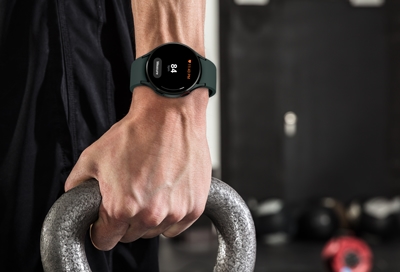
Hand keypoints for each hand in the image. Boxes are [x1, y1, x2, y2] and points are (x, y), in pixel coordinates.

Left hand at [65, 86, 210, 249]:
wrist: (170, 115)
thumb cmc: (136, 133)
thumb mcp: (92, 156)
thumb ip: (77, 185)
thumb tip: (76, 200)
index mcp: (121, 207)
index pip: (105, 240)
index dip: (101, 229)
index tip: (105, 221)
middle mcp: (149, 214)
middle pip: (130, 236)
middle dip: (125, 221)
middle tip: (130, 196)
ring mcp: (175, 211)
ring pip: (154, 231)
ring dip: (149, 218)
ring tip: (150, 190)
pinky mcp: (194, 206)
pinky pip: (177, 226)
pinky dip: (170, 215)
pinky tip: (166, 194)